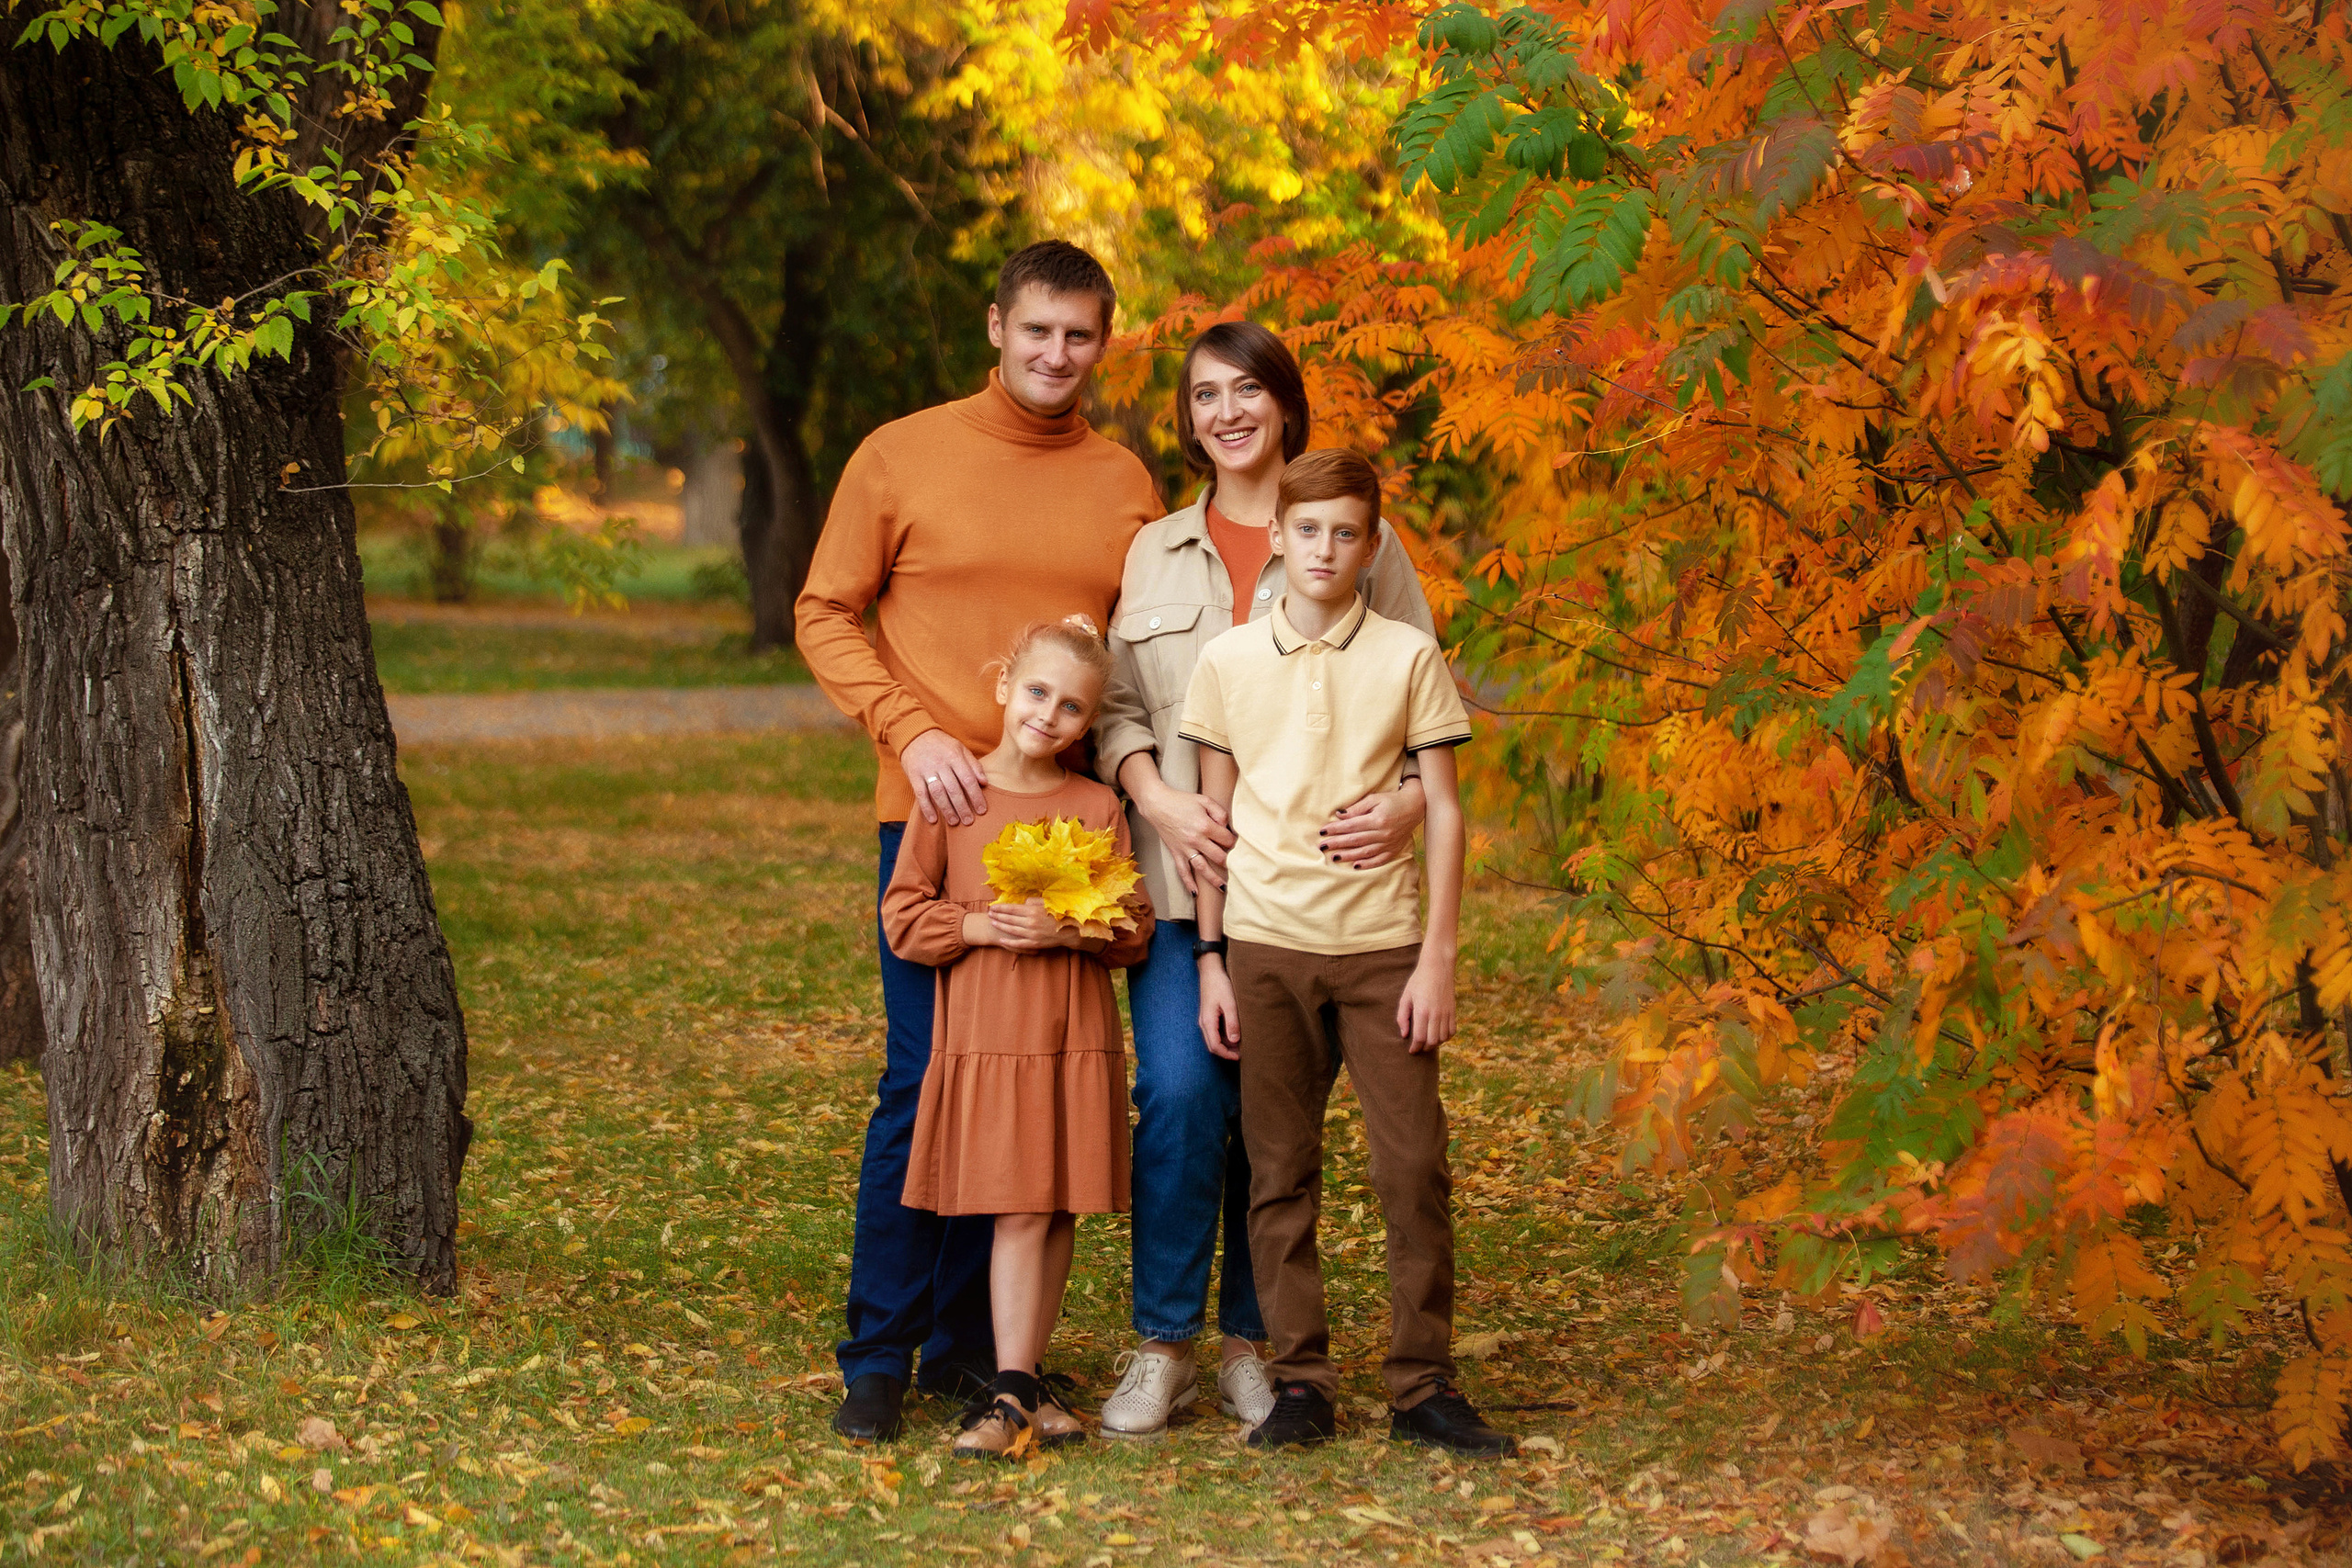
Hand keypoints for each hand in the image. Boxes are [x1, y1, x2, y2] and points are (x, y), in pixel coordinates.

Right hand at [900, 729, 987, 826]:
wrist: (915, 735)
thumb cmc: (941, 744)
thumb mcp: (960, 748)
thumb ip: (973, 765)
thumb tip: (985, 782)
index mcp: (955, 756)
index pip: (968, 779)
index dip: (976, 796)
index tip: (982, 810)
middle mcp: (941, 764)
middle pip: (954, 789)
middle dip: (963, 807)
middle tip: (969, 821)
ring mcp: (926, 770)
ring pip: (938, 793)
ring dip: (947, 809)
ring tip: (954, 822)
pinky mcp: (914, 775)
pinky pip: (920, 794)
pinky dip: (927, 807)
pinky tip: (933, 819)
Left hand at [987, 897, 1073, 952]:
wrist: (1070, 931)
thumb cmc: (1059, 914)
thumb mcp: (1048, 904)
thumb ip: (1034, 902)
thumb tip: (1023, 903)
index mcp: (1033, 911)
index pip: (1012, 908)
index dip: (1001, 907)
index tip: (992, 906)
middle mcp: (1030, 922)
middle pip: (1009, 918)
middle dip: (998, 916)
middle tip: (989, 913)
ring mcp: (1031, 934)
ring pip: (1011, 929)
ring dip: (1001, 926)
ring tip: (992, 923)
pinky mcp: (1034, 943)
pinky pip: (1018, 943)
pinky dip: (1009, 942)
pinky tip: (1001, 940)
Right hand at [1136, 775, 1234, 894]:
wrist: (1158, 804)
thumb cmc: (1182, 801)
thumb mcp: (1205, 800)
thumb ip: (1220, 813)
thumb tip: (1227, 828)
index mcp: (1205, 826)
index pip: (1227, 840)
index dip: (1234, 841)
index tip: (1236, 843)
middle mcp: (1196, 840)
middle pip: (1219, 857)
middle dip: (1230, 861)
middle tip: (1236, 865)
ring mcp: (1185, 849)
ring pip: (1203, 868)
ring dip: (1214, 879)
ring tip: (1223, 887)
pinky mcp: (1176, 853)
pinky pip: (1183, 871)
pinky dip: (1189, 883)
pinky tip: (1196, 893)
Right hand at [1198, 959, 1240, 1059]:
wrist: (1210, 971)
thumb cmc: (1220, 985)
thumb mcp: (1229, 1003)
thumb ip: (1232, 1022)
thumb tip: (1235, 1040)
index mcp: (1208, 1021)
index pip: (1215, 1046)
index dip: (1227, 1054)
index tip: (1239, 1056)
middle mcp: (1204, 1023)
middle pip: (1212, 1045)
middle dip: (1225, 1052)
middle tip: (1241, 1054)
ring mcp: (1205, 1019)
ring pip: (1212, 1039)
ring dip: (1224, 1045)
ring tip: (1239, 1045)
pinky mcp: (1208, 1015)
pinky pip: (1213, 1032)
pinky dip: (1223, 1037)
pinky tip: (1233, 1034)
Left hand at [1321, 777, 1424, 869]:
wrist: (1416, 807)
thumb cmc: (1392, 801)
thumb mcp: (1374, 799)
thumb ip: (1357, 808)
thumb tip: (1339, 815)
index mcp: (1377, 819)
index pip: (1351, 826)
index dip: (1335, 829)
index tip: (1322, 831)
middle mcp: (1383, 833)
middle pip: (1355, 840)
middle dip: (1337, 843)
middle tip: (1322, 846)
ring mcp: (1389, 843)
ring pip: (1364, 852)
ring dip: (1348, 855)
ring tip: (1334, 857)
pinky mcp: (1394, 850)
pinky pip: (1379, 860)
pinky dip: (1367, 864)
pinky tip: (1355, 866)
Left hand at [1396, 957, 1454, 1053]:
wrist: (1438, 967)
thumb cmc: (1418, 981)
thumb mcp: (1406, 996)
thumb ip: (1402, 1017)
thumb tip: (1404, 1035)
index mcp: (1422, 1011)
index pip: (1420, 1037)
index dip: (1415, 1047)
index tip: (1411, 1051)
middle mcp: (1436, 1014)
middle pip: (1432, 1041)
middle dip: (1424, 1048)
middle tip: (1418, 1047)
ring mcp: (1446, 1013)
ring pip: (1443, 1038)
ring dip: (1435, 1043)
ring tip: (1427, 1041)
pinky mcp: (1453, 1011)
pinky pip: (1452, 1031)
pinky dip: (1445, 1037)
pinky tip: (1438, 1035)